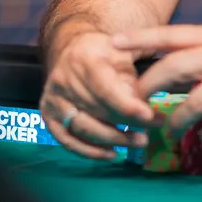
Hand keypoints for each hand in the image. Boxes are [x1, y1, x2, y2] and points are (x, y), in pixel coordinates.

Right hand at [40, 31, 156, 159]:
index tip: (149, 116)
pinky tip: (112, 154)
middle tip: (153, 130)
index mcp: (84, 60)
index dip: (127, 106)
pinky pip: (67, 140)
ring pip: (84, 128)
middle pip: (97, 111)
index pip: (106, 89)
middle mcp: (64, 79)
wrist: (71, 47)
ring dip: (113, 140)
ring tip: (138, 142)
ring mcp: (54, 98)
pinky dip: (90, 151)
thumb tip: (148, 99)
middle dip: (128, 124)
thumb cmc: (104, 49)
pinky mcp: (48, 113)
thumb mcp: (124, 50)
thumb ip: (134, 72)